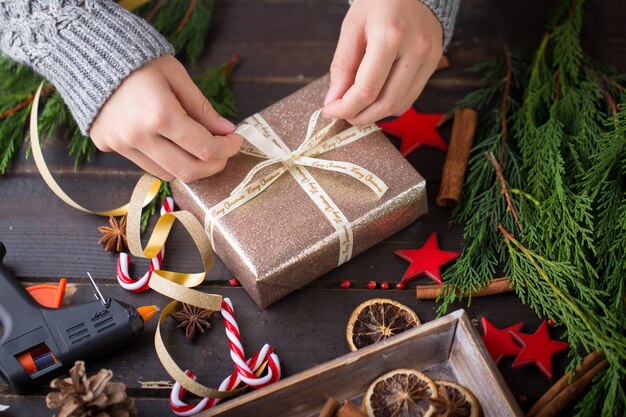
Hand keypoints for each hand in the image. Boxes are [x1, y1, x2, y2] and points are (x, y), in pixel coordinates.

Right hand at [90, 55, 242, 181]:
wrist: (89, 54)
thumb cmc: (139, 61)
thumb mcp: (177, 77)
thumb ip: (202, 109)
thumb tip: (227, 132)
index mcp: (159, 114)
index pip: (205, 148)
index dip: (227, 149)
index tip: (236, 141)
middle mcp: (138, 136)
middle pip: (188, 170)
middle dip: (213, 166)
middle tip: (224, 153)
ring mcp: (120, 144)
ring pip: (167, 173)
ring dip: (189, 166)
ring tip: (200, 149)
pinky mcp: (108, 146)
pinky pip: (146, 164)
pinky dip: (166, 161)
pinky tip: (173, 144)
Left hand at [323, 0, 442, 125]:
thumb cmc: (377, 3)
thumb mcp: (351, 27)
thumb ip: (342, 66)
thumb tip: (334, 100)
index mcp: (390, 36)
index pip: (367, 89)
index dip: (345, 108)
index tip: (330, 111)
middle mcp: (414, 49)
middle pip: (385, 102)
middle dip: (359, 116)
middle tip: (343, 114)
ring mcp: (429, 57)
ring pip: (400, 105)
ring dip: (374, 114)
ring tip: (357, 106)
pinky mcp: (434, 63)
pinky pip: (410, 97)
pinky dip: (389, 104)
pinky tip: (376, 96)